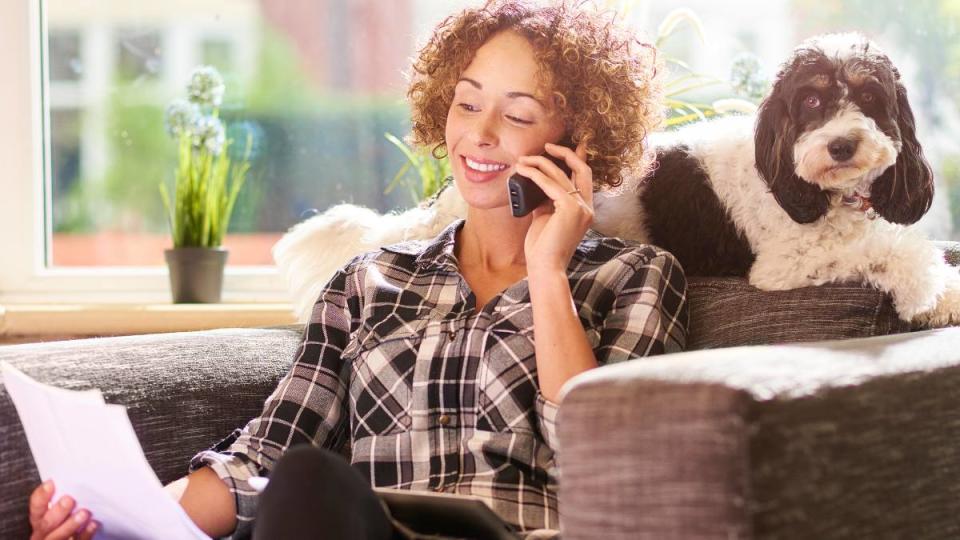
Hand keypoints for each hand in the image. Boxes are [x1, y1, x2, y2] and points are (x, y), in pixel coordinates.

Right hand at [29, 480, 98, 539]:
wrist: (69, 537)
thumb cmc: (66, 521)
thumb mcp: (59, 511)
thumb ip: (60, 500)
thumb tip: (73, 481)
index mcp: (39, 520)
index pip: (36, 507)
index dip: (41, 496)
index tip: (51, 484)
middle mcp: (43, 533)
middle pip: (46, 524)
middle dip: (57, 512)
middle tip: (69, 500)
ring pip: (58, 537)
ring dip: (71, 524)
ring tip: (84, 513)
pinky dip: (85, 534)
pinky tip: (93, 524)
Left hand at [515, 141, 593, 274]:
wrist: (545, 268)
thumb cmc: (543, 248)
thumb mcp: (545, 218)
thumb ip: (546, 200)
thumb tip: (535, 183)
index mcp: (584, 210)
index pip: (585, 178)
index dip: (579, 159)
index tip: (574, 144)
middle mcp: (587, 207)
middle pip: (581, 169)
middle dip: (564, 153)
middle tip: (546, 146)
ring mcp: (581, 208)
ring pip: (562, 174)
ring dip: (540, 163)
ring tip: (523, 160)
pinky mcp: (570, 209)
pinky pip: (550, 184)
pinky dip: (535, 174)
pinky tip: (523, 170)